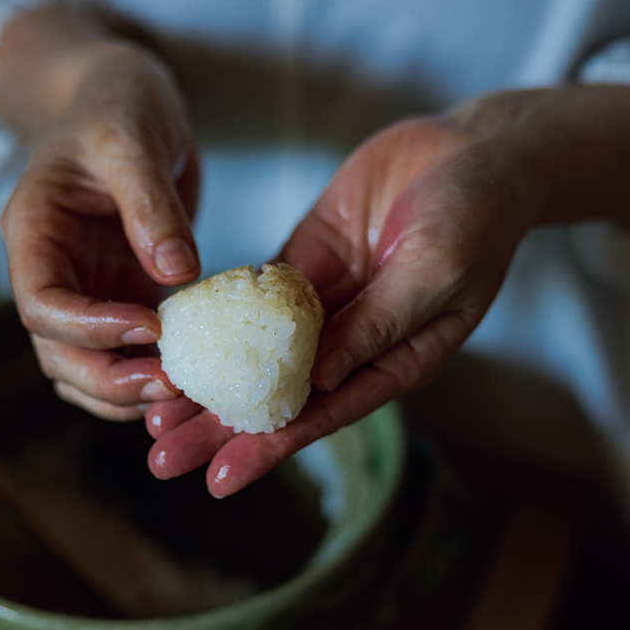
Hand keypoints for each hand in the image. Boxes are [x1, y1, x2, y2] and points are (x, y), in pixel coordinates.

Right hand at [0, 8, 200, 420]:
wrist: (125, 103)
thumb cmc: (120, 107)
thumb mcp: (134, 140)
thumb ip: (150, 206)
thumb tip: (176, 274)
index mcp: (33, 232)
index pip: (41, 304)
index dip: (90, 328)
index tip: (152, 327)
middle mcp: (49, 272)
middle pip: (58, 354)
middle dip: (111, 379)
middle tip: (173, 386)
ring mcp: (83, 292)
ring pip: (84, 370)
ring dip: (128, 393)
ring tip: (186, 394)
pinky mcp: (118, 300)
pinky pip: (122, 357)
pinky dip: (149, 377)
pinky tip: (192, 381)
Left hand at [145, 86, 629, 495]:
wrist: (474, 150)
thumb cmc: (476, 218)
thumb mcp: (434, 274)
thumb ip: (377, 326)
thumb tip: (318, 381)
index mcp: (393, 361)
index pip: (321, 416)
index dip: (268, 448)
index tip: (218, 478)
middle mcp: (350, 344)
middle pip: (275, 396)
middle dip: (218, 428)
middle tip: (161, 460)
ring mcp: (322, 305)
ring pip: (252, 355)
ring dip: (206, 383)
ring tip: (152, 412)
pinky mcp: (301, 267)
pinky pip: (250, 299)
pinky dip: (213, 320)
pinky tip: (173, 341)